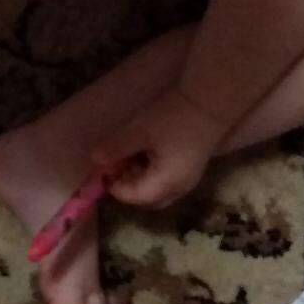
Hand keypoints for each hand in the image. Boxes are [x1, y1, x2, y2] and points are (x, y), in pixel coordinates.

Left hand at [94, 88, 231, 209]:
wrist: (208, 103)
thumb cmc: (172, 118)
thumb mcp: (139, 132)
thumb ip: (116, 148)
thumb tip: (95, 160)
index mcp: (166, 184)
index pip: (132, 196)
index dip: (114, 184)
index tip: (105, 164)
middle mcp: (179, 189)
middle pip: (146, 199)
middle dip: (127, 185)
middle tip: (118, 162)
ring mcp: (188, 181)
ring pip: (156, 192)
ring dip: (139, 179)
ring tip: (131, 154)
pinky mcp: (191, 170)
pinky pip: (167, 182)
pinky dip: (152, 174)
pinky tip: (147, 152)